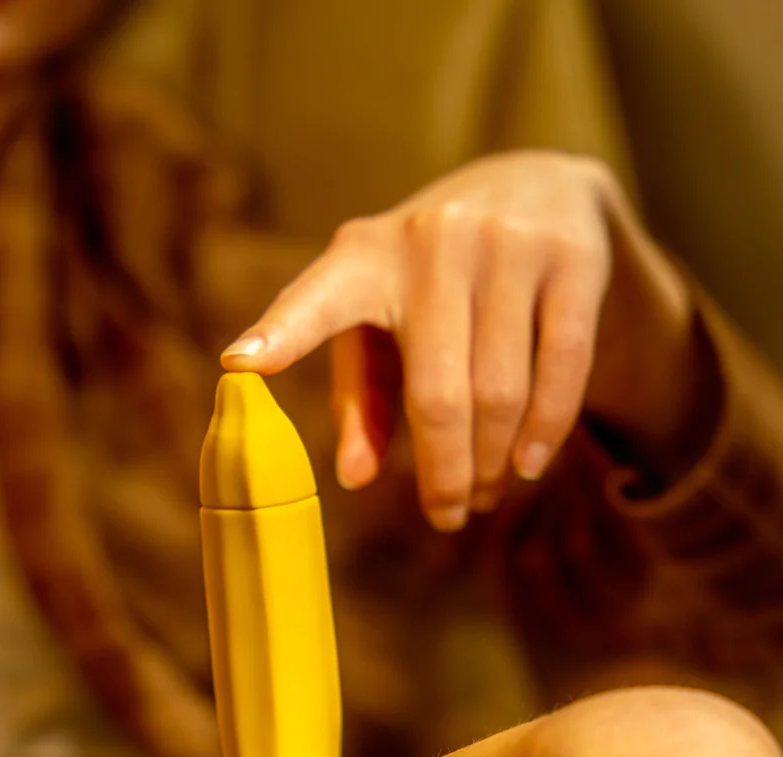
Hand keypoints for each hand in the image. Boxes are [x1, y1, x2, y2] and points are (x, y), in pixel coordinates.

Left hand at [221, 151, 701, 530]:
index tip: (239, 366)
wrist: (536, 185)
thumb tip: (352, 478)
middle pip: (437, 395)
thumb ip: (360, 396)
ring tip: (485, 492)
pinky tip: (529, 464)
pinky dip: (547, 428)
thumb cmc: (432, 279)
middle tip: (447, 515)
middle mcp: (430, 242)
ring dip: (493, 460)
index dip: (278, 335)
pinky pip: (562, 365)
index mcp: (361, 258)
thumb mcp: (382, 321)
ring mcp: (506, 244)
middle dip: (444, 472)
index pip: (315, 302)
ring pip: (501, 389)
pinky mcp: (572, 257)